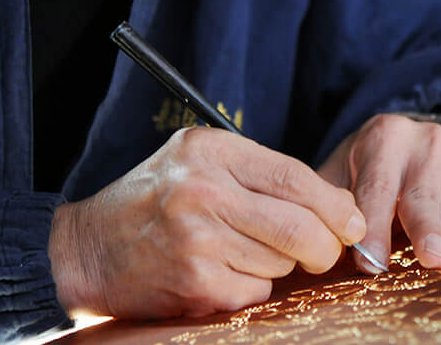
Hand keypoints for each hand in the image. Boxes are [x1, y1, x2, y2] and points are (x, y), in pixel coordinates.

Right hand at [48, 127, 365, 318]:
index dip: (335, 204)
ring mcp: (197, 238)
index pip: (295, 177)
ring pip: (280, 261)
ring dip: (280, 265)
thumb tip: (336, 204)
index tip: (354, 221)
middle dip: (325, 245)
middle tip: (325, 252)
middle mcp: (205, 191)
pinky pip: (254, 289)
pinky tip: (224, 273)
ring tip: (245, 252)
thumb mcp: (201, 160)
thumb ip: (260, 172)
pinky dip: (252, 286)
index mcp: (213, 151)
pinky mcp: (193, 281)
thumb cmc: (155, 200)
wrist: (86, 248)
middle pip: (298, 225)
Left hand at [318, 114, 440, 273]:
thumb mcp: (340, 169)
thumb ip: (332, 199)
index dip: (373, 227)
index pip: (376, 189)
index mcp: (383, 140)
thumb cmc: (363, 165)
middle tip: (431, 259)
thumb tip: (322, 238)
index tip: (371, 262)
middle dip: (426, 230)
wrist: (403, 135)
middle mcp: (422, 146)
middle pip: (422, 197)